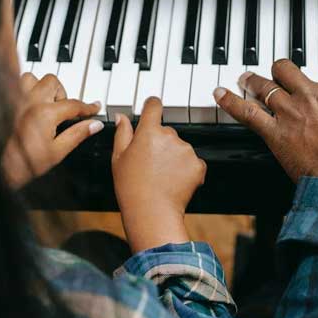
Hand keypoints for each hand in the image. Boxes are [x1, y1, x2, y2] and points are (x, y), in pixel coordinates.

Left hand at [2, 73, 102, 188]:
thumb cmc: (22, 164)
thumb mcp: (57, 152)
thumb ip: (77, 135)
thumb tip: (94, 125)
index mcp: (45, 114)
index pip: (74, 104)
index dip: (87, 107)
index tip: (94, 108)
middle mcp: (29, 102)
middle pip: (53, 82)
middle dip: (63, 94)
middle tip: (64, 110)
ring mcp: (14, 100)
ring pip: (32, 78)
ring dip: (42, 87)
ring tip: (46, 102)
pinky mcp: (3, 103)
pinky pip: (15, 86)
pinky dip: (25, 90)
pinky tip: (29, 103)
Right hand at [112, 97, 206, 252]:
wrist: (152, 212)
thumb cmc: (132, 187)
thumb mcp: (118, 158)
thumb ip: (122, 133)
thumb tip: (122, 117)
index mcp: (149, 132)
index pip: (154, 105)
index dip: (152, 106)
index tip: (152, 109)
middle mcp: (170, 136)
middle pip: (167, 131)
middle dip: (160, 142)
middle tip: (149, 163)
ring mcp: (186, 150)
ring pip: (180, 147)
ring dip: (173, 156)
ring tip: (161, 175)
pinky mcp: (198, 165)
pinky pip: (193, 162)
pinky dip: (186, 169)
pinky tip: (173, 180)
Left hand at [213, 59, 317, 194]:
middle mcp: (312, 96)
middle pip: (289, 69)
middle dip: (283, 69)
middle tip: (279, 72)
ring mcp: (291, 113)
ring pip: (265, 85)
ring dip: (254, 80)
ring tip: (246, 76)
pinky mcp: (275, 134)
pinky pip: (246, 112)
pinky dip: (231, 102)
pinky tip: (219, 93)